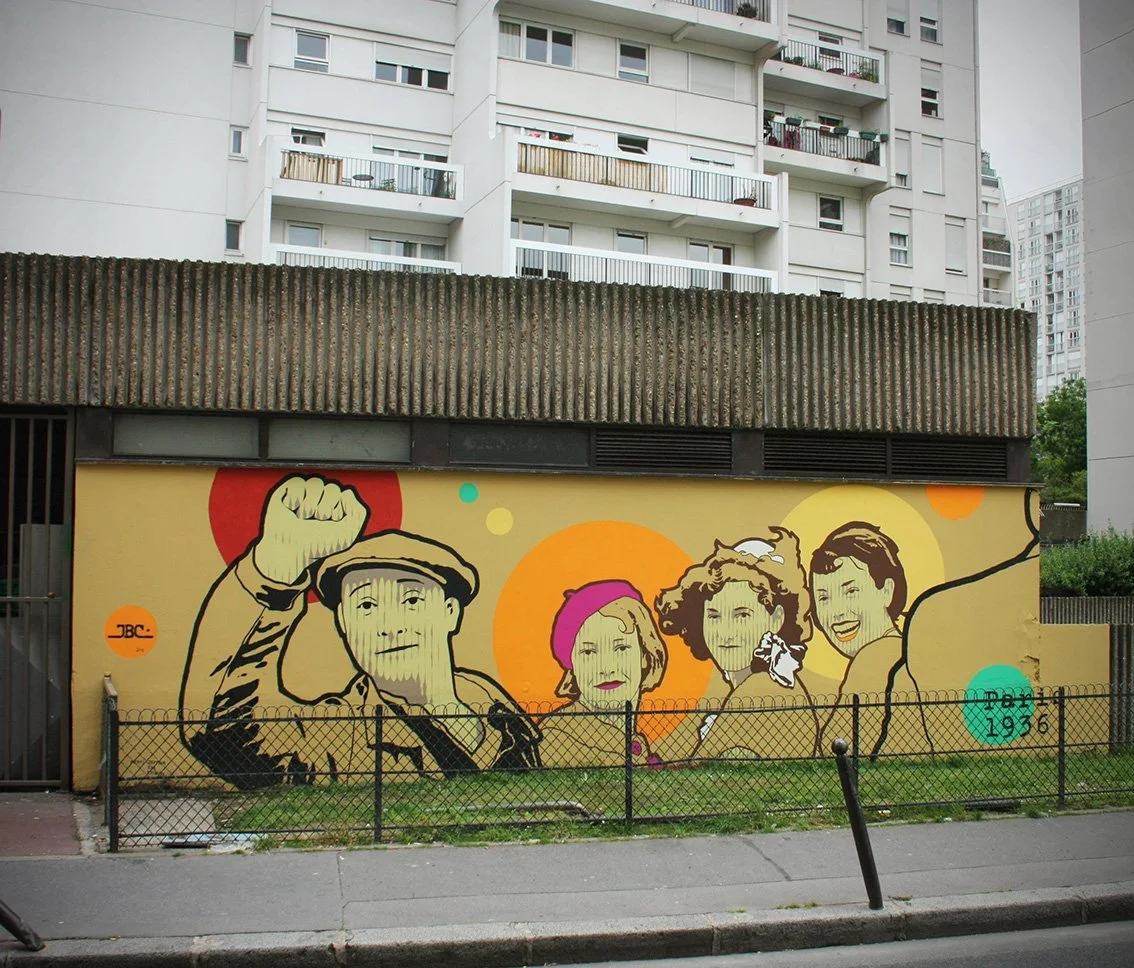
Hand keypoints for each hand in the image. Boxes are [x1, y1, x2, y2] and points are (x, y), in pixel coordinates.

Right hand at [253, 476, 367, 583]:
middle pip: (332, 488)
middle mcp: (323, 495)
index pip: (345, 493)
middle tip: (315, 522)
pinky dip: (295, 498)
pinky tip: (292, 508)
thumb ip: (358, 513)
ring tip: (302, 517)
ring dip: (310, 505)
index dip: (338, 510)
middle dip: (325, 509)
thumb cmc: (317, 544)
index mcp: (338, 504)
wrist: (290, 551)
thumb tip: (347, 492)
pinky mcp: (289, 488)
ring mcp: (307, 491)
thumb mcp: (348, 534)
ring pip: (316, 483)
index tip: (331, 523)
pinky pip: (299, 481)